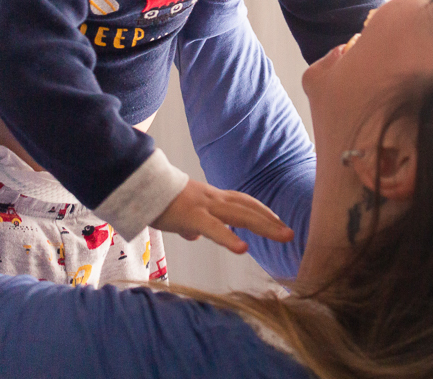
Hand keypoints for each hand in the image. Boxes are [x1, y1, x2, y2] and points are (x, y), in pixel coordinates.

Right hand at [151, 179, 293, 253]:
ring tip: (283, 236)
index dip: (263, 212)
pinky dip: (229, 238)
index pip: (244, 203)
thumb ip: (192, 224)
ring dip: (265, 226)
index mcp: (212, 199)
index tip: (279, 223)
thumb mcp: (181, 214)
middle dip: (272, 221)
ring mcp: (205, 206)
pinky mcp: (192, 216)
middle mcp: (214, 199)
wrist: (141, 184)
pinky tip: (242, 249)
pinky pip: (214, 228)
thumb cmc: (160, 200)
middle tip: (291, 234)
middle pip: (249, 209)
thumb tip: (195, 236)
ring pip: (240, 215)